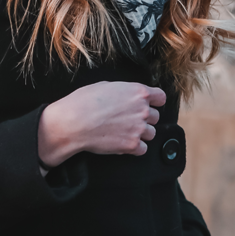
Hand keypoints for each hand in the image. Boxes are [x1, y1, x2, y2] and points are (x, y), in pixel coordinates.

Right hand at [38, 81, 165, 166]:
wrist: (73, 123)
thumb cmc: (84, 102)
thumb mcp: (105, 86)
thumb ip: (123, 91)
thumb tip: (126, 96)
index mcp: (138, 93)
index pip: (160, 98)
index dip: (154, 102)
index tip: (149, 105)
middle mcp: (143, 110)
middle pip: (155, 117)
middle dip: (143, 119)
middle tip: (127, 120)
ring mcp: (139, 128)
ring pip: (151, 133)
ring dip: (140, 134)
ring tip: (123, 132)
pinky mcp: (132, 145)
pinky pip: (143, 149)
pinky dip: (134, 148)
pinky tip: (122, 143)